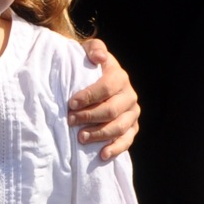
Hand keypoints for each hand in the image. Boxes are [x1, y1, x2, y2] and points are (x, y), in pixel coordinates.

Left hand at [68, 39, 140, 159]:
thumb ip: (94, 49)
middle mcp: (129, 95)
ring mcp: (132, 113)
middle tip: (71, 120)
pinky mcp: (132, 128)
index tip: (71, 104)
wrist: (94, 81)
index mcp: (119, 77)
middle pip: (112, 109)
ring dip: (99, 134)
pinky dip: (115, 148)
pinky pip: (127, 140)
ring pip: (119, 126)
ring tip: (81, 137)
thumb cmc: (87, 68)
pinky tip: (102, 154)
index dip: (89, 96)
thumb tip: (99, 57)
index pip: (107, 87)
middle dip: (90, 116)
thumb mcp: (88, 52)